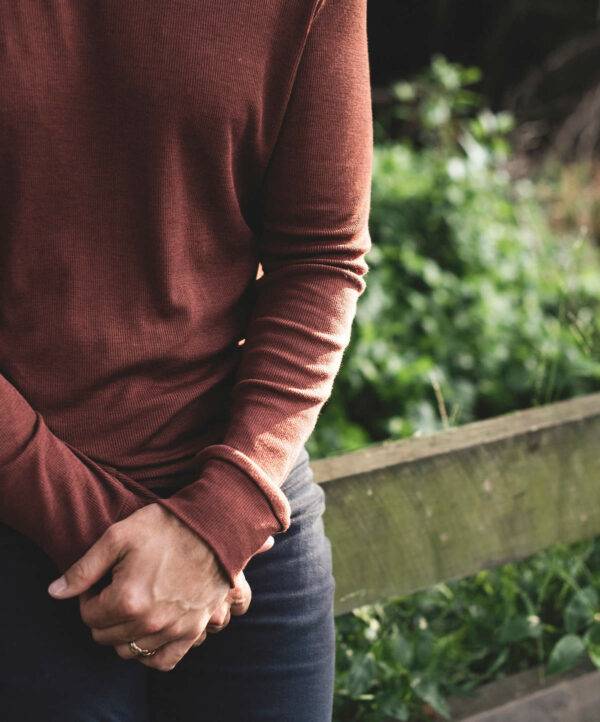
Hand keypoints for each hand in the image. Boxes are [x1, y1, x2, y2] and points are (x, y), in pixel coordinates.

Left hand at [47, 503, 271, 670]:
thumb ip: (83, 569)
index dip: (89, 597)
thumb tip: (55, 594)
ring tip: (132, 606)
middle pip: (106, 636)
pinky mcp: (193, 629)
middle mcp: (149, 621)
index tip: (102, 580)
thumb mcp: (118, 536)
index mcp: (127, 599)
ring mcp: (173, 628)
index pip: (88, 616)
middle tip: (115, 589)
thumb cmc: (165, 526)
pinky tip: (147, 634)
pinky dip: (150, 654)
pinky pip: (163, 661)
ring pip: (129, 651)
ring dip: (123, 633)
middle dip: (104, 615)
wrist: (215, 526)